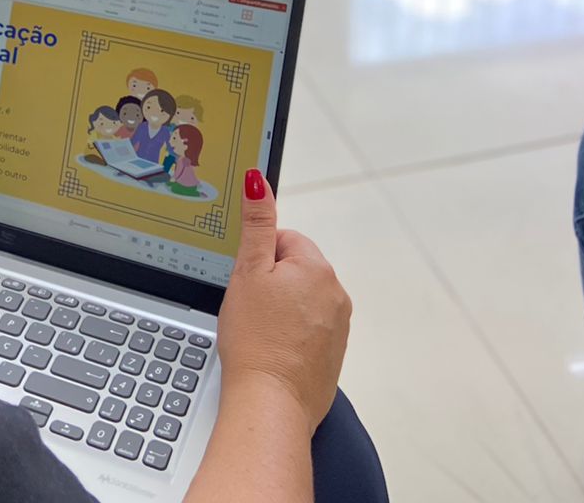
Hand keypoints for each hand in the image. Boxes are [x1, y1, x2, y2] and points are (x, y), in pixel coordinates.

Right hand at [217, 170, 350, 433]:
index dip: (257, 259)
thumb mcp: (247, 273)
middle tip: (248, 308)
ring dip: (280, 307)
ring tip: (259, 331)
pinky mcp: (333, 352)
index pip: (283, 239)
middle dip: (270, 282)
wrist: (271, 403)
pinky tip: (271, 348)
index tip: (245, 283)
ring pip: (300, 299)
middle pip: (294, 268)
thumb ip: (256, 224)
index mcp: (317, 268)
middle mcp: (336, 293)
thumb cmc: (255, 340)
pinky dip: (290, 333)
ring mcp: (339, 325)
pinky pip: (308, 328)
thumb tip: (257, 180)